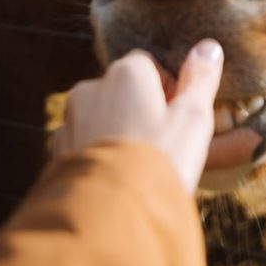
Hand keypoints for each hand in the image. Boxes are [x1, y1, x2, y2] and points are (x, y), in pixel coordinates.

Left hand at [54, 40, 223, 191]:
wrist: (111, 218)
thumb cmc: (160, 160)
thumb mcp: (193, 117)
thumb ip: (201, 78)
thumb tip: (209, 46)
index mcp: (126, 73)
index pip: (148, 64)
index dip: (167, 88)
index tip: (177, 118)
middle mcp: (91, 90)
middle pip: (122, 90)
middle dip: (140, 109)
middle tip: (162, 144)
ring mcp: (69, 123)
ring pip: (100, 117)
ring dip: (116, 132)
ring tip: (138, 166)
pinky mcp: (56, 155)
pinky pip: (82, 146)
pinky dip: (97, 156)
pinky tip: (115, 179)